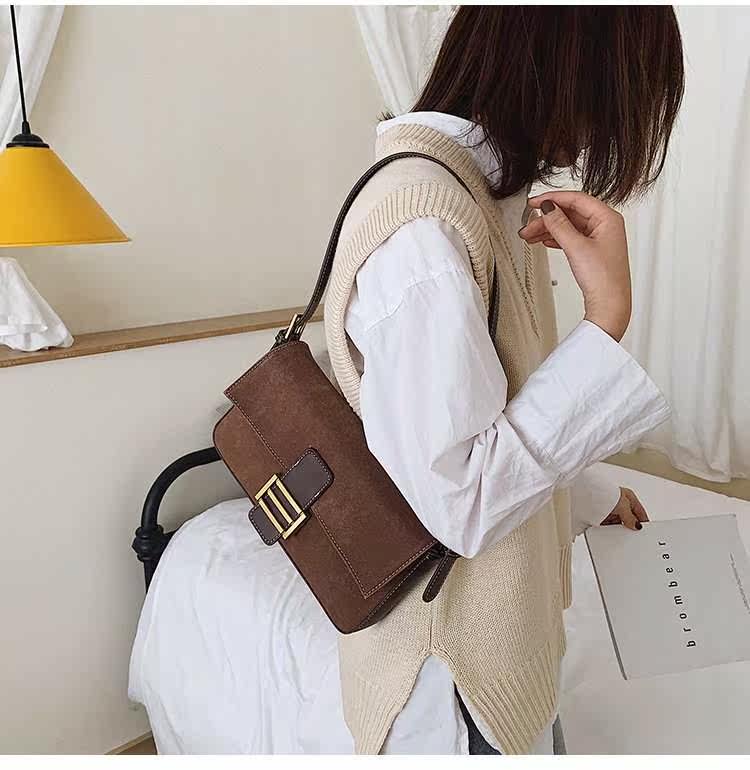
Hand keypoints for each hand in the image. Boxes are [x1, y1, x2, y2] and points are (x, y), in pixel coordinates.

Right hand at [519, 191, 631, 341]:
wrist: (609, 305)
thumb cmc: (604, 279)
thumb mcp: (576, 247)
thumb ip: (559, 225)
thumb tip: (547, 208)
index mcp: (608, 218)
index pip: (576, 199)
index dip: (553, 199)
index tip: (534, 203)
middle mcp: (605, 225)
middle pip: (570, 213)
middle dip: (547, 218)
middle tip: (528, 225)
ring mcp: (599, 238)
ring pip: (568, 226)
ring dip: (548, 229)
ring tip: (530, 235)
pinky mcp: (592, 251)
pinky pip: (571, 237)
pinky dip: (556, 238)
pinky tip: (544, 240)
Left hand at [600, 487, 648, 530]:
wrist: (586, 494)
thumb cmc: (605, 493)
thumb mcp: (623, 506)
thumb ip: (631, 517)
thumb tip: (636, 525)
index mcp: (627, 496)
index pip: (639, 511)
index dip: (643, 521)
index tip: (646, 530)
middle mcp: (618, 502)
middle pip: (628, 518)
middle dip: (630, 526)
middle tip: (632, 534)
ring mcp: (609, 509)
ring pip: (617, 522)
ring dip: (618, 528)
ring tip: (620, 534)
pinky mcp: (600, 515)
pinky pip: (608, 525)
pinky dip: (610, 529)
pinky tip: (610, 533)